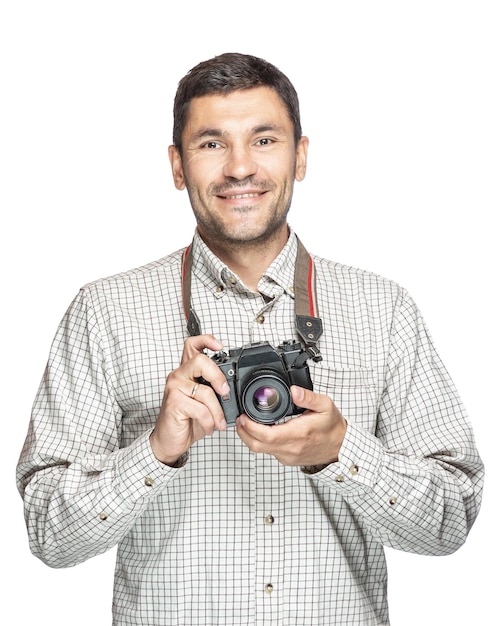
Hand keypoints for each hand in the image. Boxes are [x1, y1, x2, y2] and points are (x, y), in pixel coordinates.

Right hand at [150, 335, 229, 464]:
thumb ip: (214, 391)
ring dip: (217, 411)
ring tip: (218, 421)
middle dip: (217, 376)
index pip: (192, 345)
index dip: (206, 340)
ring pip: (205, 390)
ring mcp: (174, 388)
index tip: (219, 346)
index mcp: (187, 372)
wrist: (169, 441)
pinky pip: (200, 409)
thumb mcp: (205, 403)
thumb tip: (233, 389)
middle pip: (200, 360)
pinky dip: (209, 421)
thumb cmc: (187, 420)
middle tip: (225, 392)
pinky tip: (208, 426)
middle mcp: (179, 376)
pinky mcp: (174, 402)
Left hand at [236, 385, 346, 465]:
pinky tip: (259, 431)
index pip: (266, 435)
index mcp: (298, 434)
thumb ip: (308, 397)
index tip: (243, 416)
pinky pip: (268, 452)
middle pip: (257, 445)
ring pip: (260, 450)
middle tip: (239, 418)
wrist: (341, 447)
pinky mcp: (287, 459)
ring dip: (249, 437)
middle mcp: (291, 448)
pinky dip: (259, 442)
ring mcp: (288, 456)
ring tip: (246, 422)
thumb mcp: (325, 405)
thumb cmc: (332, 427)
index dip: (249, 426)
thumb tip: (294, 390)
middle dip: (243, 432)